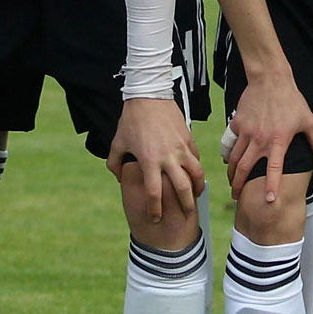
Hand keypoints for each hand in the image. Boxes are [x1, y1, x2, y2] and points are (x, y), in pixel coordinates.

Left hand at [106, 97, 204, 222]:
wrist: (149, 95)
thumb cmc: (131, 120)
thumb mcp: (117, 142)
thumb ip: (115, 163)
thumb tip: (120, 178)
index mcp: (149, 160)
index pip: (154, 193)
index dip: (155, 210)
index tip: (156, 218)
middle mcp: (168, 157)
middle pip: (182, 188)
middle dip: (185, 206)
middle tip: (185, 216)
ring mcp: (181, 148)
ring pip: (196, 174)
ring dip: (197, 188)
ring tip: (195, 196)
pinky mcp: (188, 139)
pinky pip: (196, 159)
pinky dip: (196, 170)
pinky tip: (193, 175)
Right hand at [224, 72, 312, 202]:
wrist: (270, 78)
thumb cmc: (291, 100)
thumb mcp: (308, 120)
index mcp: (278, 141)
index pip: (273, 169)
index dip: (271, 186)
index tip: (268, 200)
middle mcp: (260, 140)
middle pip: (245, 169)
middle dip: (239, 186)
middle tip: (237, 196)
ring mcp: (246, 132)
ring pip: (234, 158)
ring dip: (232, 173)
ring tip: (232, 183)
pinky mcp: (237, 124)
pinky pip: (231, 142)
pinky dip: (229, 153)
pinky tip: (230, 160)